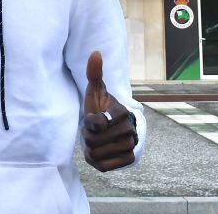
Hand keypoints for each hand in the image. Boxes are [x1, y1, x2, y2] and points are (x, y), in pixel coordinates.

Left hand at [81, 50, 136, 171]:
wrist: (113, 129)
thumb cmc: (101, 109)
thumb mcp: (95, 91)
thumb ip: (94, 74)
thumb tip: (95, 53)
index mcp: (121, 111)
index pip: (96, 123)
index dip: (89, 122)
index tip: (92, 118)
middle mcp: (129, 128)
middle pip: (93, 140)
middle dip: (88, 137)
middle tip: (94, 131)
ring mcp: (130, 144)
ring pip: (97, 154)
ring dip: (91, 149)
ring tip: (97, 140)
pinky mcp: (128, 159)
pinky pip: (104, 166)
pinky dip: (97, 161)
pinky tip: (101, 152)